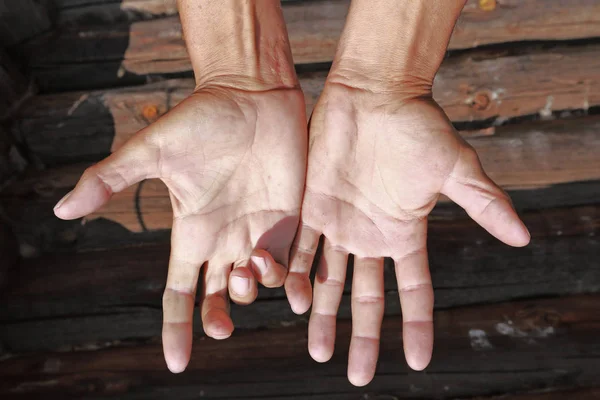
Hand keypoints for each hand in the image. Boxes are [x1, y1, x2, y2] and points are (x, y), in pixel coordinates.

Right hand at [54, 86, 306, 371]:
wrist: (251, 95)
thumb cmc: (201, 120)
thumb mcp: (153, 150)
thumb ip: (112, 179)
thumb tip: (61, 209)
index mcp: (191, 232)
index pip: (179, 292)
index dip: (176, 329)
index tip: (176, 363)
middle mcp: (223, 239)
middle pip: (219, 298)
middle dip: (220, 318)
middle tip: (224, 322)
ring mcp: (257, 232)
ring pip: (256, 285)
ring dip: (254, 290)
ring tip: (253, 264)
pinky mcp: (290, 220)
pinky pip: (292, 265)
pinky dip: (294, 285)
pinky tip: (297, 292)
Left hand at [285, 83, 529, 385]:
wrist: (374, 94)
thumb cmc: (418, 127)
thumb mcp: (454, 167)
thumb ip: (482, 202)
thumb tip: (524, 237)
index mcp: (406, 234)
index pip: (415, 290)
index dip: (416, 325)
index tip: (417, 361)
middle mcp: (371, 236)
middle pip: (368, 297)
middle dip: (363, 335)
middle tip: (358, 376)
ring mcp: (340, 224)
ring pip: (329, 280)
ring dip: (323, 315)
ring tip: (318, 350)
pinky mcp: (311, 207)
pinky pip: (301, 248)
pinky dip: (296, 273)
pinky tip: (292, 301)